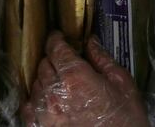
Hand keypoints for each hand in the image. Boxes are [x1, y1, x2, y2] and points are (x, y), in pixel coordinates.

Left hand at [21, 32, 149, 126]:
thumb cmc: (125, 119)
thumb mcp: (122, 83)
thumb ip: (102, 59)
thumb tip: (91, 41)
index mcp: (75, 76)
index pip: (55, 48)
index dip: (56, 39)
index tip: (59, 37)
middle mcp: (55, 92)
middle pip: (44, 64)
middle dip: (54, 59)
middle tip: (65, 61)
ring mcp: (45, 113)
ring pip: (36, 83)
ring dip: (46, 78)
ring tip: (60, 82)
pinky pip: (29, 107)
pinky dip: (35, 99)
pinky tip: (46, 99)